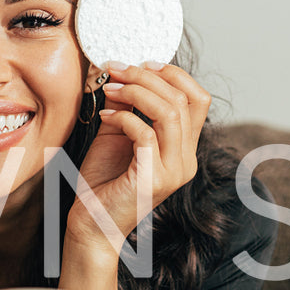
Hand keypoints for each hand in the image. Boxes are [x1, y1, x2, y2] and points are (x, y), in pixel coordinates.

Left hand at [69, 62, 211, 253]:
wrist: (91, 225)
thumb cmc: (103, 183)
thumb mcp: (116, 134)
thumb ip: (126, 106)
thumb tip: (123, 72)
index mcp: (183, 149)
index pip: (198, 99)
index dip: (173, 74)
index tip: (141, 63)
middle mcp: (186, 160)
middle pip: (184, 100)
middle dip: (147, 76)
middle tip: (116, 69)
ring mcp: (173, 171)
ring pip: (170, 112)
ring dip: (136, 92)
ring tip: (109, 88)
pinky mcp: (154, 179)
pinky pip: (145, 133)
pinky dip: (123, 118)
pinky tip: (104, 118)